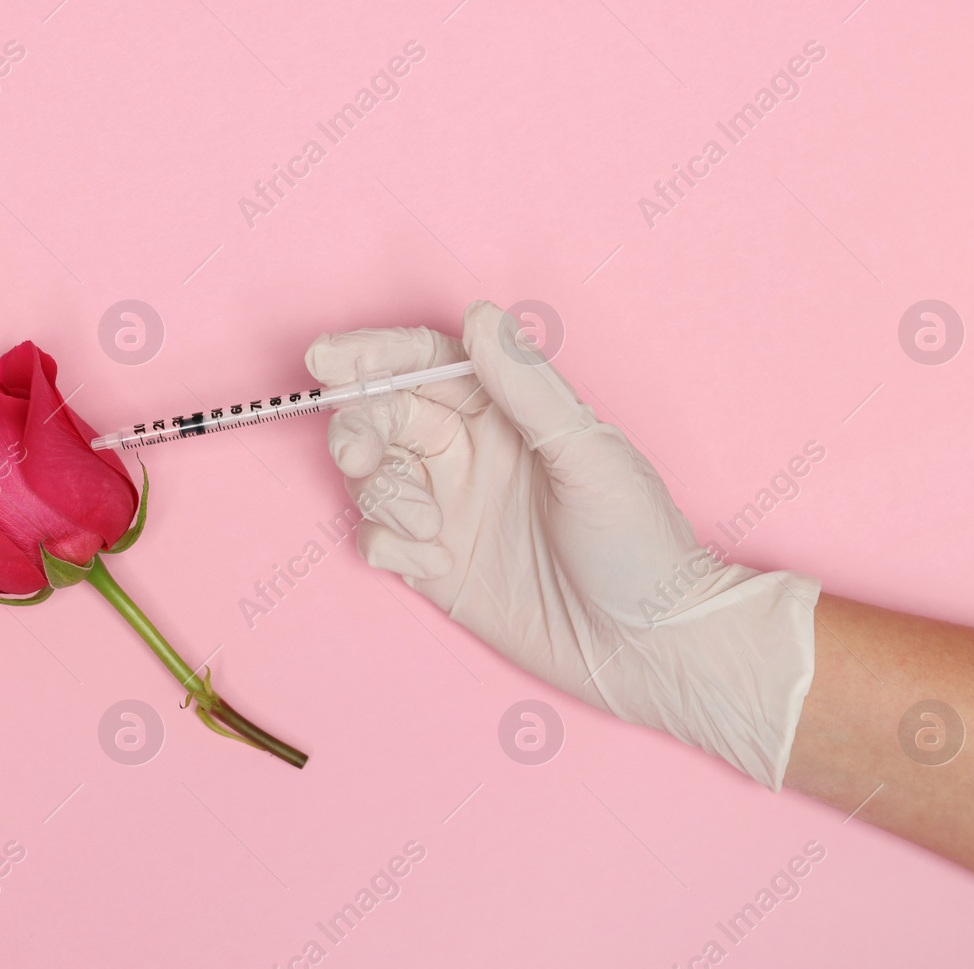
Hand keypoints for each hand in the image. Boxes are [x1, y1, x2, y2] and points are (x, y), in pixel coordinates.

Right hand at [304, 301, 820, 787]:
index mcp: (507, 409)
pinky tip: (437, 565)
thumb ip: (527, 387)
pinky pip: (377, 538)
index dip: (372, 354)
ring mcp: (447, 506)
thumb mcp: (589, 455)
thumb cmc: (639, 544)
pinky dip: (389, 546)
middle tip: (359, 458)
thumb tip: (478, 316)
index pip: (425, 362)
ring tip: (425, 525)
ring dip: (378, 493)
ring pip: (370, 475)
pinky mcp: (432, 563)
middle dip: (357, 427)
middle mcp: (469, 450)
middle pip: (382, 414)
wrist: (647, 648)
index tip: (326, 357)